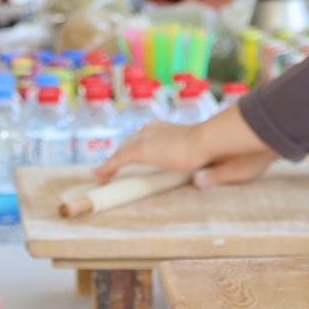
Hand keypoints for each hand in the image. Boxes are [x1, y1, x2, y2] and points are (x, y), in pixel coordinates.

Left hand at [94, 120, 211, 181]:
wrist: (207, 141)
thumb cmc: (209, 147)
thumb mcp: (198, 152)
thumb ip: (194, 160)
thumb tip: (202, 181)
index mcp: (162, 127)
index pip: (140, 137)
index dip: (131, 148)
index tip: (129, 157)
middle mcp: (150, 129)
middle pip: (127, 144)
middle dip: (118, 156)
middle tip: (109, 171)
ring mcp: (144, 139)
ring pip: (120, 152)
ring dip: (111, 164)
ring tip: (103, 177)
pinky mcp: (140, 150)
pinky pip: (117, 161)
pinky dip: (107, 168)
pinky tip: (99, 176)